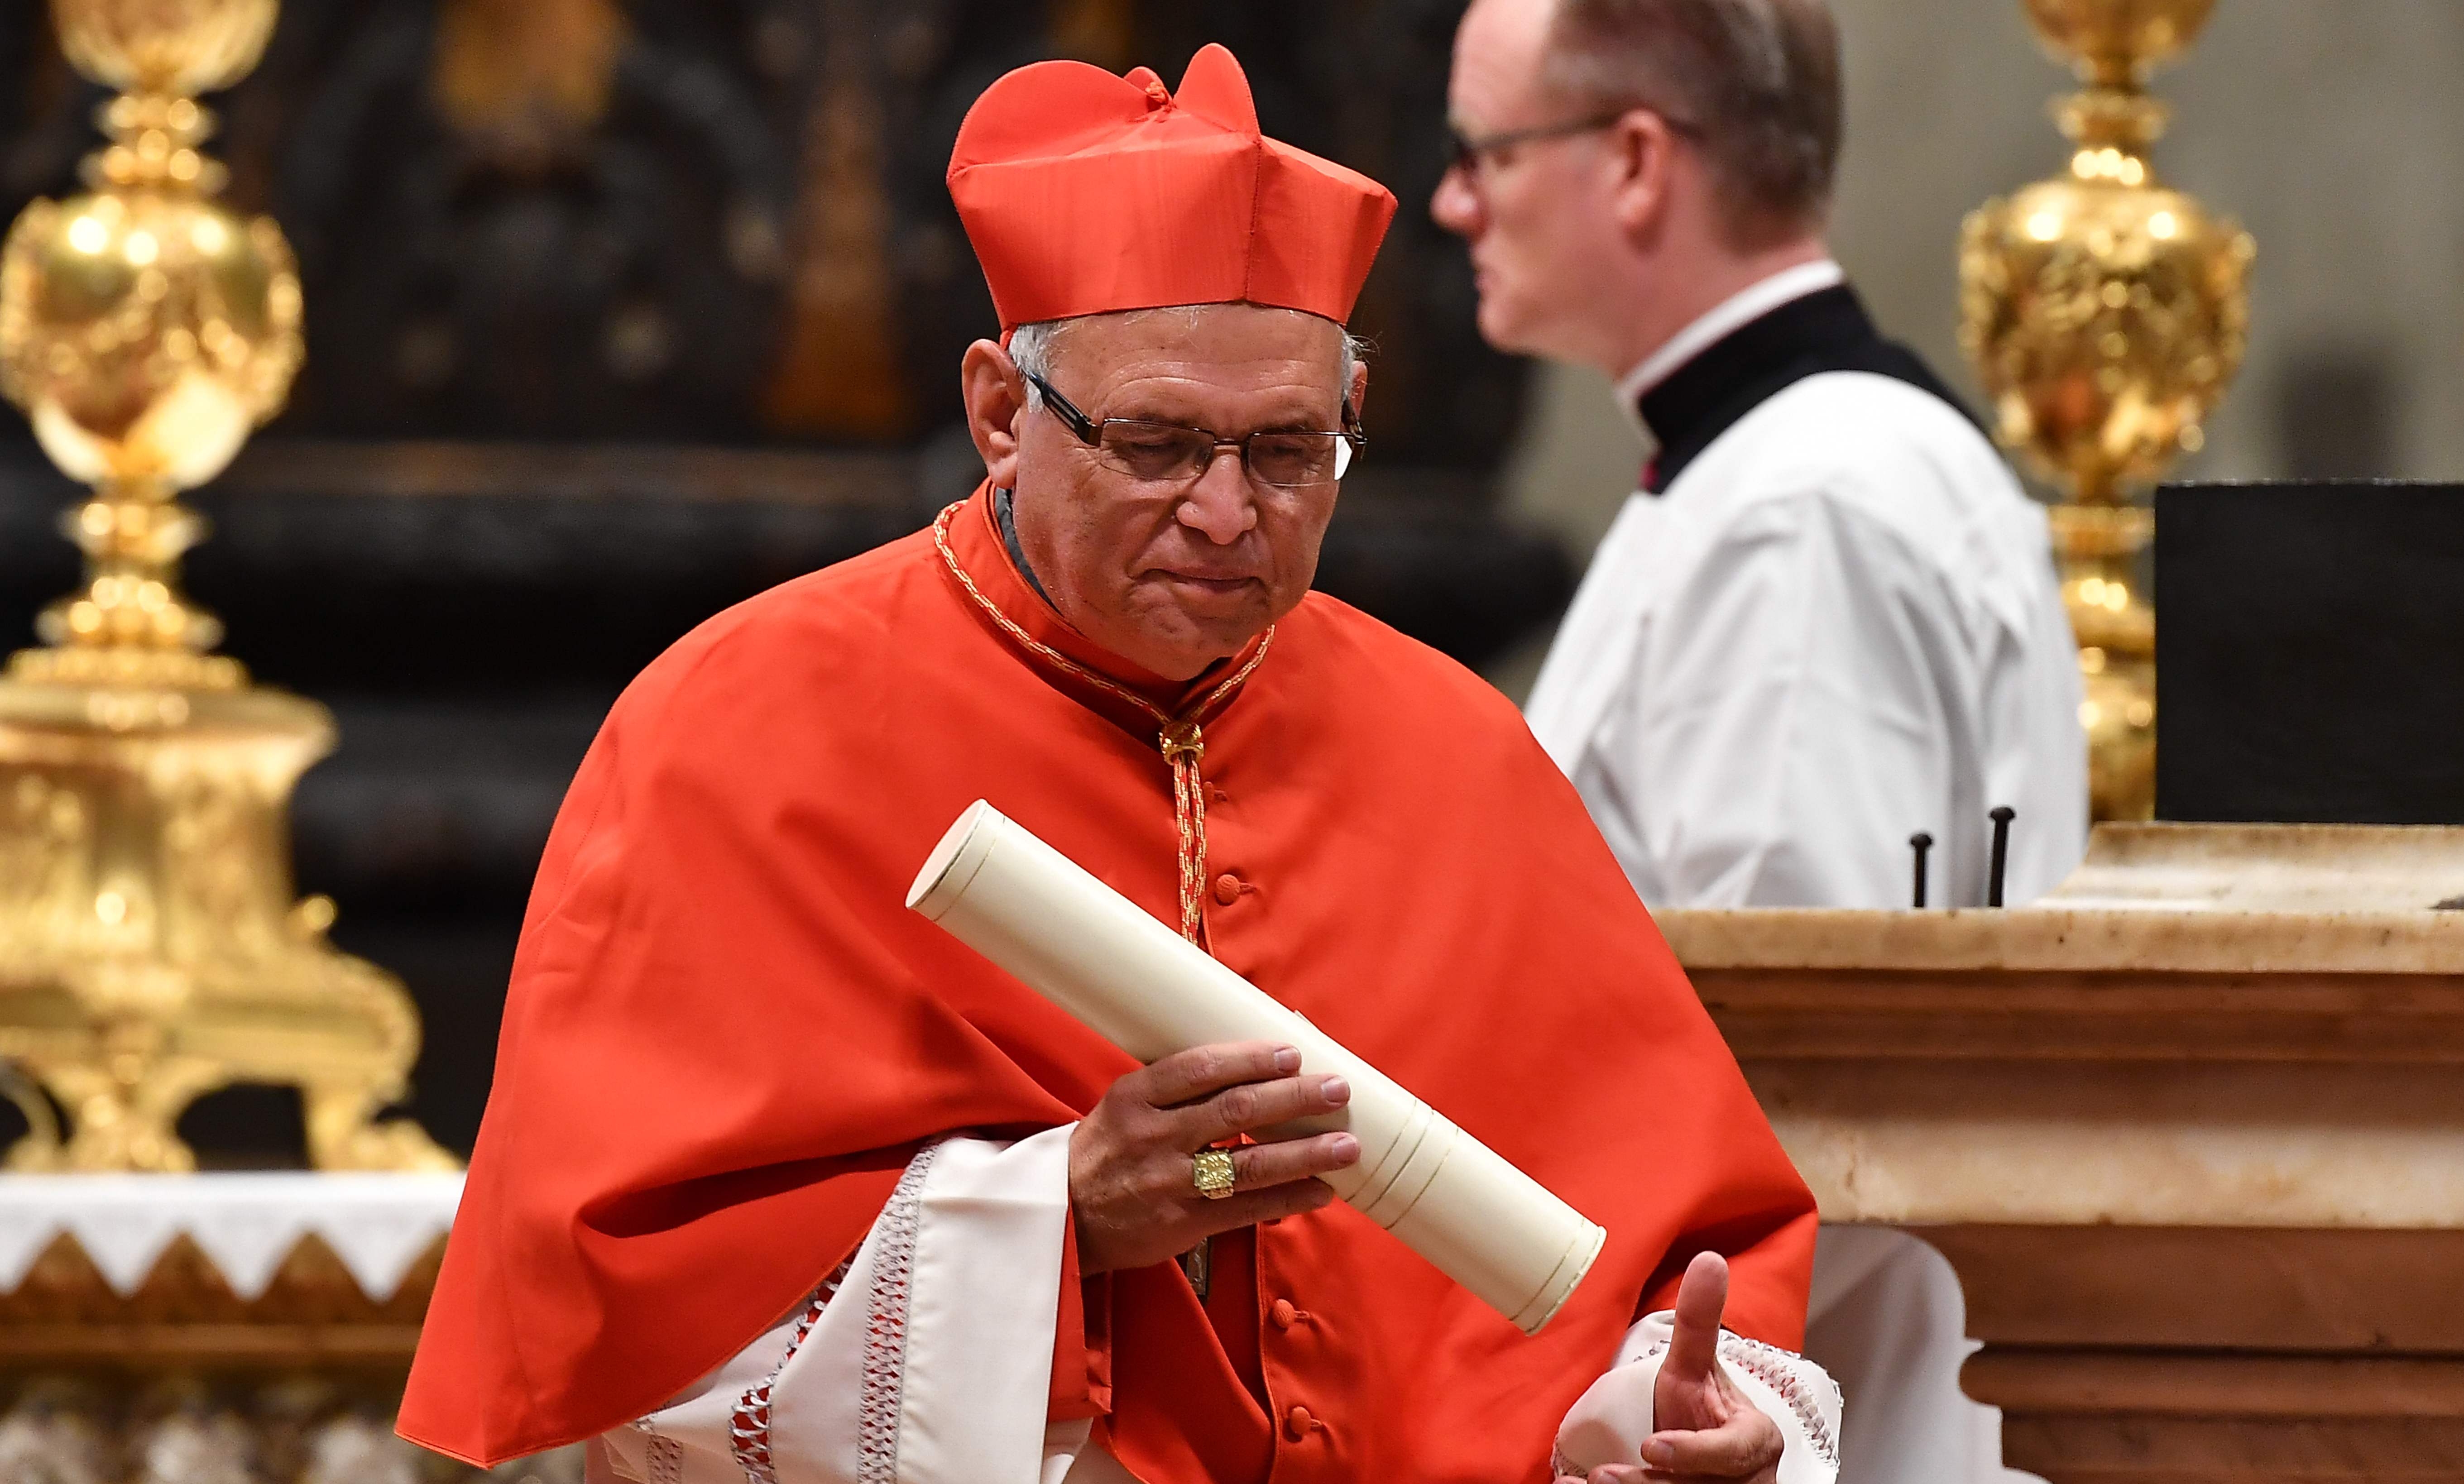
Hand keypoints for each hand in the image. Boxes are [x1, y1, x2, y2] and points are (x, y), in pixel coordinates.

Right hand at [1068, 1040, 1359, 1273]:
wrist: (1063, 1216)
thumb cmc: (1106, 1150)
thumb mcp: (1126, 1104)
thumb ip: (1178, 1087)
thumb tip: (1254, 1064)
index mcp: (1134, 1098)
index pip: (1198, 1069)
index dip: (1249, 1059)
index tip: (1291, 1053)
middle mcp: (1153, 1137)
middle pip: (1234, 1112)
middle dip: (1292, 1099)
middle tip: (1336, 1089)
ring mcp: (1169, 1183)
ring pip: (1248, 1165)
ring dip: (1304, 1154)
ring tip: (1346, 1145)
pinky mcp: (1183, 1224)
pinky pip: (1245, 1210)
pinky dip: (1287, 1200)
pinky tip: (1321, 1191)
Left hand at [1554, 1253, 1782, 1483]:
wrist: (1701, 1459)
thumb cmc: (1700, 1413)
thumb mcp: (1696, 1369)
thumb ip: (1700, 1323)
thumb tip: (1709, 1259)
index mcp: (1753, 1442)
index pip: (1733, 1452)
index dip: (1694, 1453)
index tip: (1652, 1446)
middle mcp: (1746, 1481)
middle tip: (1603, 1476)